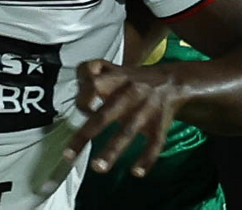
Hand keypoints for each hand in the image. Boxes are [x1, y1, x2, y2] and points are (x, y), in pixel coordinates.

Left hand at [64, 59, 183, 178]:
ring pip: (127, 131)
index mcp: (115, 80)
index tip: (80, 111)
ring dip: (112, 151)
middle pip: (104, 114)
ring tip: (98, 168)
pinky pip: (155, 143)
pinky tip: (137, 172)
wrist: (172, 80)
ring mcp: (145, 110)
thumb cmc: (133, 79)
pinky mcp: (160, 124)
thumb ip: (91, 72)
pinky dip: (147, 158)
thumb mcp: (113, 68)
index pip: (93, 84)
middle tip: (69, 155)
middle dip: (86, 134)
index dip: (83, 98)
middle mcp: (129, 95)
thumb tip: (74, 90)